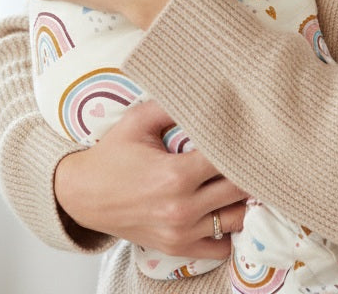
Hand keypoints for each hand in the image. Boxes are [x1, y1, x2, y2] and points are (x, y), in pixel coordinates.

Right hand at [55, 101, 247, 257]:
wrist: (83, 196)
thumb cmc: (112, 155)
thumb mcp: (138, 120)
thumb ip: (172, 103)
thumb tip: (203, 90)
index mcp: (175, 174)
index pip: (228, 159)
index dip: (242, 144)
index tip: (248, 132)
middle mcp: (182, 207)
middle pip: (240, 189)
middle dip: (249, 169)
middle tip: (255, 153)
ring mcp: (181, 232)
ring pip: (237, 219)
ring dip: (244, 200)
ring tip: (243, 179)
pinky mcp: (177, 248)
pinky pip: (221, 248)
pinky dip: (229, 231)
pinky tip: (225, 209)